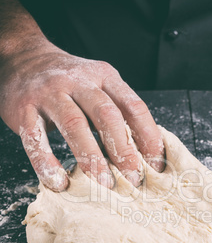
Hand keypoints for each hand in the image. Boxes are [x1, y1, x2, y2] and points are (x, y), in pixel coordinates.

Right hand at [0, 41, 164, 190]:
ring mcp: (50, 93)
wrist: (24, 59)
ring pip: (75, 124)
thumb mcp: (101, 87)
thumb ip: (120, 112)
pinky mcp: (23, 108)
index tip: (156, 165)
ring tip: (103, 183)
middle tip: (133, 177)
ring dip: (91, 158)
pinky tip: (59, 182)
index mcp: (106, 77)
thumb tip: (146, 153)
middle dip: (123, 150)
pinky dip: (47, 163)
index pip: (134, 106)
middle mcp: (80, 81)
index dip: (149, 137)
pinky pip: (35, 138)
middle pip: (107, 115)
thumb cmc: (72, 83)